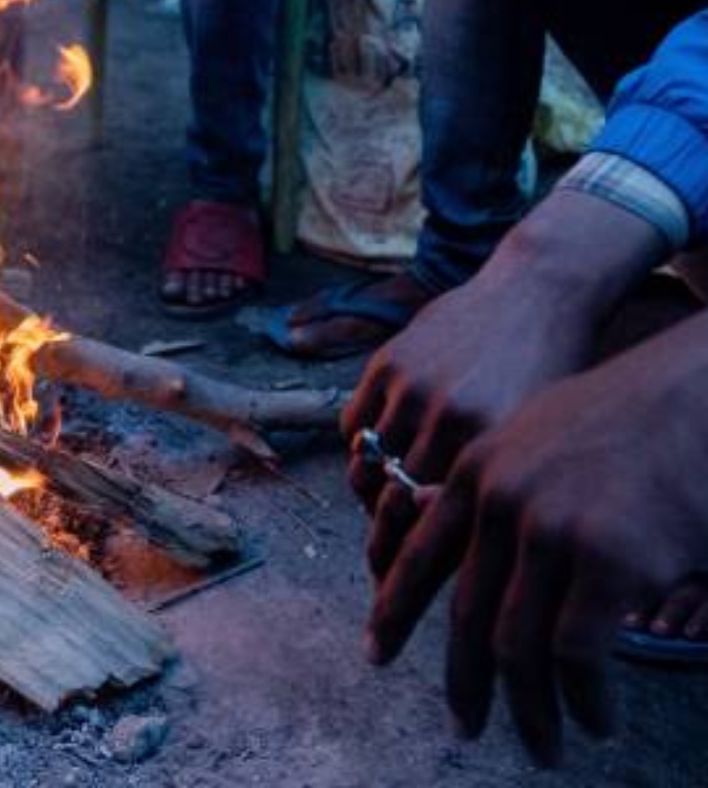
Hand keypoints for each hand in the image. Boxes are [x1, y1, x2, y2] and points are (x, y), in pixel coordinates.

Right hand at [343, 189, 667, 579]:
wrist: (539, 291)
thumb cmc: (549, 379)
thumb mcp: (533, 444)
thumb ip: (487, 497)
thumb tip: (432, 558)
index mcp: (497, 452)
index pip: (436, 535)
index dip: (408, 578)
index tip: (391, 608)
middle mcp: (452, 421)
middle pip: (391, 509)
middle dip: (380, 549)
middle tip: (379, 572)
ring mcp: (414, 389)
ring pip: (364, 471)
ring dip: (367, 497)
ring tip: (382, 510)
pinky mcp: (388, 363)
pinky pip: (351, 427)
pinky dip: (358, 448)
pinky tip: (379, 456)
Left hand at [365, 311, 707, 765]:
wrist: (697, 390)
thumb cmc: (625, 418)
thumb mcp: (532, 436)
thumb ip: (489, 487)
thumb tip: (452, 537)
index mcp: (475, 471)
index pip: (416, 555)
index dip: (392, 611)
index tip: (375, 653)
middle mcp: (500, 500)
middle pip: (464, 615)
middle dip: (462, 682)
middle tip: (464, 725)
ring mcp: (550, 529)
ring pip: (515, 647)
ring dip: (527, 709)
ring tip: (542, 744)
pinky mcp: (608, 559)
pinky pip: (576, 654)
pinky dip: (583, 700)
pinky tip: (595, 721)